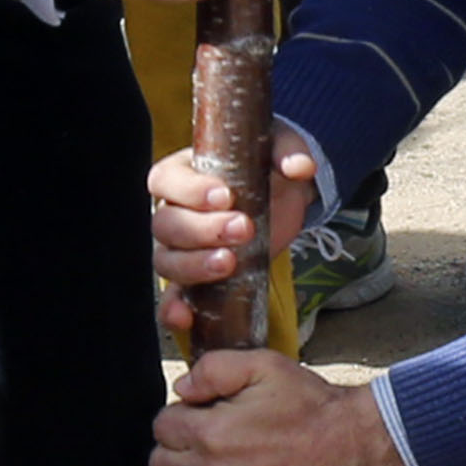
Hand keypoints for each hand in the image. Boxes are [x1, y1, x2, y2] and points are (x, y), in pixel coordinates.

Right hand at [149, 130, 318, 312]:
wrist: (279, 195)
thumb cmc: (266, 167)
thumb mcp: (279, 148)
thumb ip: (288, 152)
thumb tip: (300, 167)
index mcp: (183, 173)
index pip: (166, 179)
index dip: (190, 190)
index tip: (225, 196)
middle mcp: (173, 210)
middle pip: (166, 224)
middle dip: (204, 229)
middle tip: (244, 227)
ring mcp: (181, 248)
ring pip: (167, 260)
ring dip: (195, 265)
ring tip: (230, 263)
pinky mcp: (195, 278)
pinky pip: (172, 296)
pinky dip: (174, 308)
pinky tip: (186, 317)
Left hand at [151, 345, 403, 465]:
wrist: (351, 446)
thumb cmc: (309, 405)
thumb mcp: (264, 365)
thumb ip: (213, 368)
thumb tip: (181, 388)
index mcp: (212, 432)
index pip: (162, 427)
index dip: (178, 417)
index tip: (199, 416)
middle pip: (160, 464)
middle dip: (175, 449)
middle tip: (201, 443)